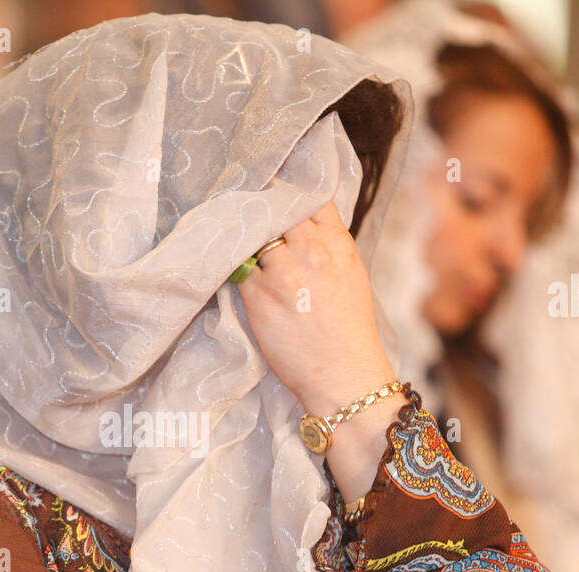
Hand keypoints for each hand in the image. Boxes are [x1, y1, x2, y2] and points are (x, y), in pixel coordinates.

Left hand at [235, 200, 394, 415]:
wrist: (342, 374)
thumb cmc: (347, 328)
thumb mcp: (350, 273)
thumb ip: (326, 243)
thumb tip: (298, 221)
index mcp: (337, 243)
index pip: (310, 194)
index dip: (290, 189)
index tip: (276, 190)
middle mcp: (311, 252)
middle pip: (276, 207)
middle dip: (262, 207)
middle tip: (248, 209)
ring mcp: (283, 272)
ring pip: (252, 234)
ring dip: (243, 235)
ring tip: (235, 237)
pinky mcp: (258, 295)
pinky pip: (236, 265)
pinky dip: (231, 262)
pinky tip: (228, 263)